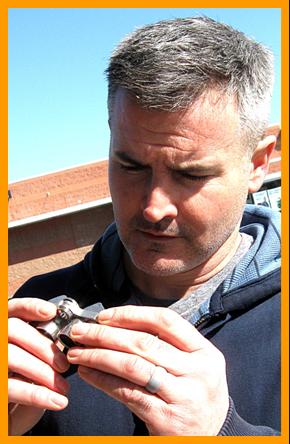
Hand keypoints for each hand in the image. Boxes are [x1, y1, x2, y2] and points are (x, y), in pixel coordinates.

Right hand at [8, 298, 69, 434]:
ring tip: (63, 387)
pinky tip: (56, 401)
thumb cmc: (24, 381)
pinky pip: (10, 387)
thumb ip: (43, 343)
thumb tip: (69, 338)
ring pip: (11, 356)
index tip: (51, 312)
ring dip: (42, 372)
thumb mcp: (33, 358)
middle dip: (42, 346)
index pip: (13, 309)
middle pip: (13, 329)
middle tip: (64, 365)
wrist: (10, 415)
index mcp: (5, 329)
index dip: (31, 307)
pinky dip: (36, 395)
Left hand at [66, 305, 228, 434]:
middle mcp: (198, 371)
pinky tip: (89, 374)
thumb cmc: (195, 396)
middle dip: (106, 334)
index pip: (165, 321)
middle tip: (81, 332)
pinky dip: (103, 380)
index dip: (131, 315)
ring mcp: (184, 395)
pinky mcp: (166, 418)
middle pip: (144, 342)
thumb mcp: (194, 366)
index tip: (105, 316)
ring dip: (99, 356)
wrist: (212, 439)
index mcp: (205, 352)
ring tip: (78, 352)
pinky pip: (127, 392)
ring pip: (133, 366)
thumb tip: (118, 325)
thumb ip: (167, 346)